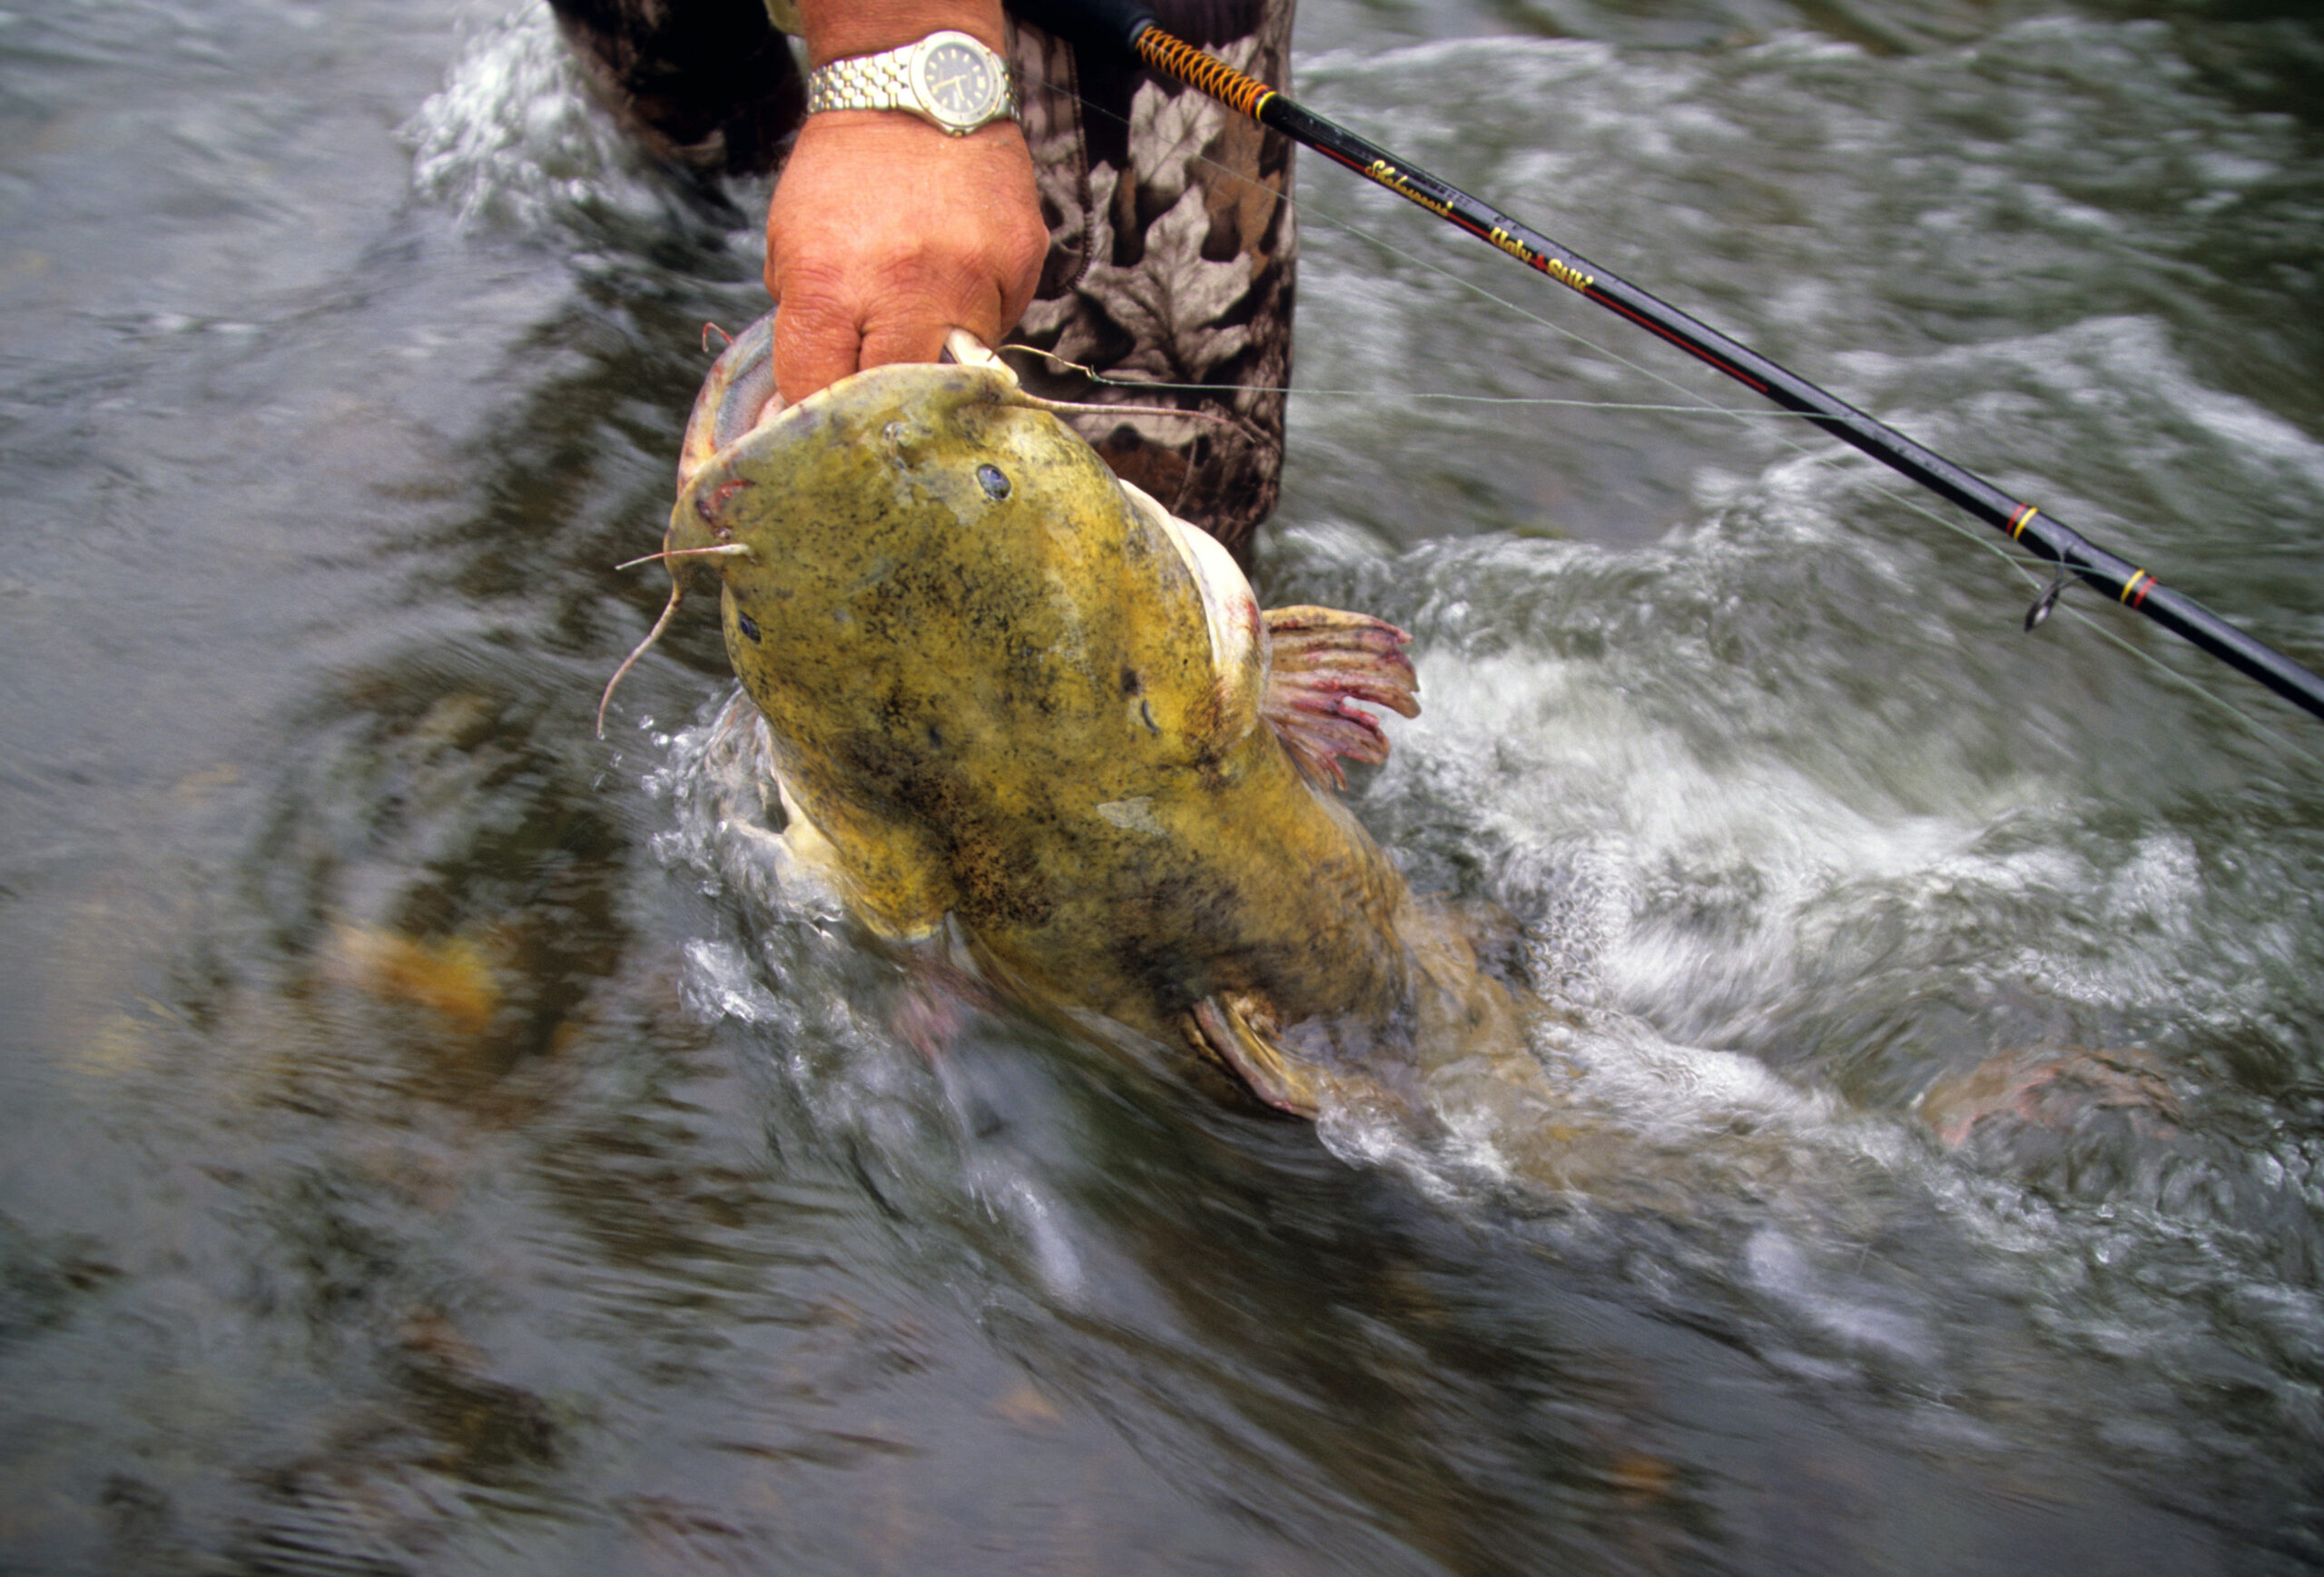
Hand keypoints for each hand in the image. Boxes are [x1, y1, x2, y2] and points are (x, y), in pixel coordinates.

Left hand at [763, 109, 1047, 405]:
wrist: (916, 94)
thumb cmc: (844, 173)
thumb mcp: (791, 244)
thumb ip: (802, 322)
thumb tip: (815, 388)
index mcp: (829, 283)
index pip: (821, 390)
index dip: (818, 411)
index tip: (825, 418)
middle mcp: (904, 288)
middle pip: (898, 401)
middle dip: (884, 406)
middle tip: (879, 394)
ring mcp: (972, 279)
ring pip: (960, 372)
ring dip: (938, 361)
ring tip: (922, 323)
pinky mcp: (1020, 264)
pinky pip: (1002, 326)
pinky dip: (977, 320)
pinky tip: (957, 282)